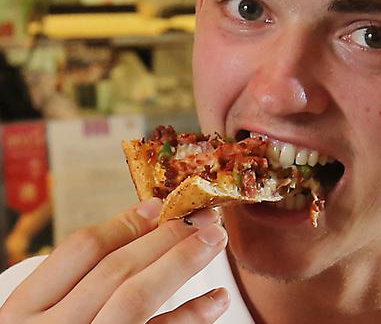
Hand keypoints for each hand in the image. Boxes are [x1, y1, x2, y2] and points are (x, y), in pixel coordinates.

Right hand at [0, 199, 229, 322]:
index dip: (125, 222)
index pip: (80, 249)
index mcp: (24, 310)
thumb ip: (78, 279)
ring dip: (182, 262)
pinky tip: (217, 298)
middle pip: (116, 268)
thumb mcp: (41, 314)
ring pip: (137, 297)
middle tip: (204, 217)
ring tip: (214, 240)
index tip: (160, 206)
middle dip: (166, 236)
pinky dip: (192, 315)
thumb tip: (148, 216)